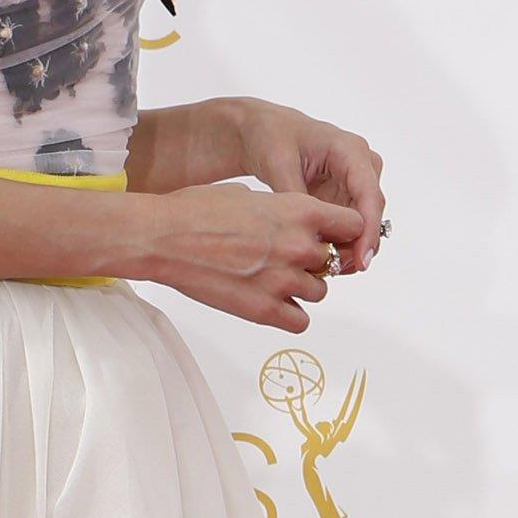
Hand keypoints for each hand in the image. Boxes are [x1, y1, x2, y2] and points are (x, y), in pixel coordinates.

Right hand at [141, 180, 372, 330]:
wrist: (164, 237)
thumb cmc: (198, 210)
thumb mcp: (252, 196)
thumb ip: (284, 212)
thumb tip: (294, 223)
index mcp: (301, 211)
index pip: (353, 225)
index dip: (342, 232)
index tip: (331, 236)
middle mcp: (300, 246)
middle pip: (333, 262)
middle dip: (314, 260)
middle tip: (284, 257)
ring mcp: (284, 280)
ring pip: (319, 292)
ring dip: (301, 287)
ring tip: (270, 278)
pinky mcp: (265, 310)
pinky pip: (300, 321)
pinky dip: (290, 314)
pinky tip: (270, 302)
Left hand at [230, 100, 387, 265]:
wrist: (267, 132)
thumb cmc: (272, 137)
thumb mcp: (278, 163)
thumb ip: (295, 195)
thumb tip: (309, 231)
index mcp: (351, 150)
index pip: (370, 194)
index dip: (368, 230)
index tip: (362, 259)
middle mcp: (362, 167)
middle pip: (370, 214)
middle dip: (357, 246)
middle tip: (334, 271)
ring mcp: (357, 184)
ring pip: (363, 225)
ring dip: (348, 248)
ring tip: (324, 270)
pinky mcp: (347, 199)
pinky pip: (350, 228)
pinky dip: (339, 245)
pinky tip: (322, 262)